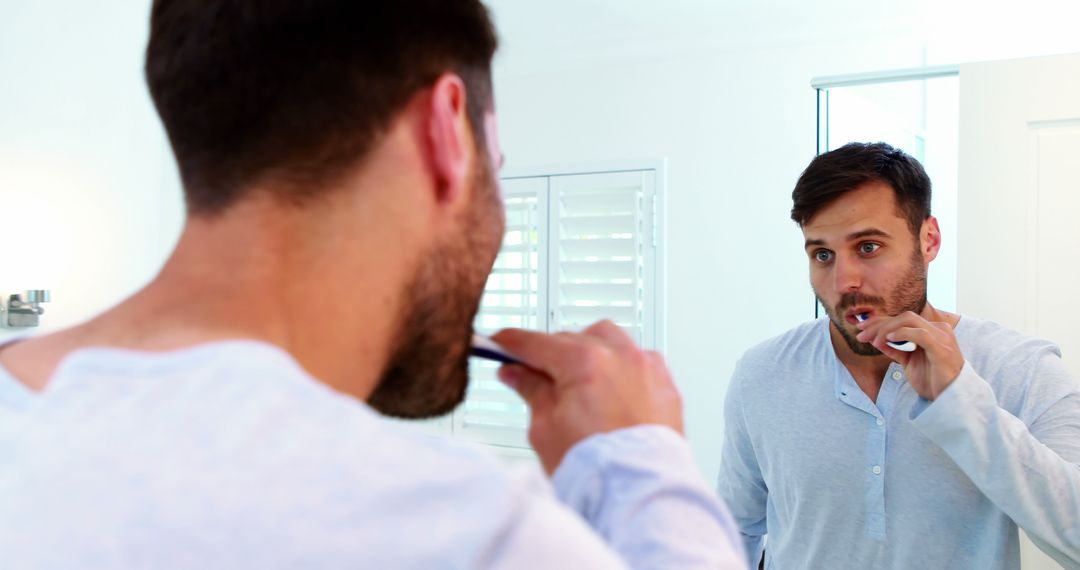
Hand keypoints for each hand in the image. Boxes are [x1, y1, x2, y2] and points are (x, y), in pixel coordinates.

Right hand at [491, 320, 683, 473]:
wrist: (638, 497)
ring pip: (609, 341)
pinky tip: (609, 388)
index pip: (537, 342)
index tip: (501, 345)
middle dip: (550, 354)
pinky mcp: (665, 385)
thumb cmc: (598, 471)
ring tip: (575, 380)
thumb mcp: (545, 429)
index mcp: (585, 362)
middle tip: (532, 375)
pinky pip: (637, 360)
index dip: (512, 343)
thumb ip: (530, 390)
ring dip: (588, 351)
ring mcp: (647, 368)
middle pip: (572, 339)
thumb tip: (517, 374)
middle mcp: (620, 357)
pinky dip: (619, 368)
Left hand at [855, 311, 964, 399]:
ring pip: (909, 321)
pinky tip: (888, 339)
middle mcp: (938, 329)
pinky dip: (902, 333)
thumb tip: (875, 339)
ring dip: (886, 329)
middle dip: (879, 324)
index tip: (861, 328)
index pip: (903, 319)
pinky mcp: (942, 348)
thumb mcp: (908, 362)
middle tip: (861, 335)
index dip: (880, 321)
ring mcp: (942, 337)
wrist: (951, 398)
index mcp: (932, 330)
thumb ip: (895, 349)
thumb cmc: (932, 380)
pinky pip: (920, 334)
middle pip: (904, 317)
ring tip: (873, 341)